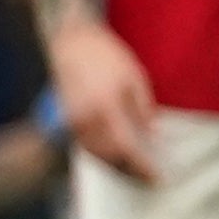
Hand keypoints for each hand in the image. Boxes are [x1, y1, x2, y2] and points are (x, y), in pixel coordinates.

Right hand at [48, 17, 165, 182]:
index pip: (126, 148)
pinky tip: (115, 153)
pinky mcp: (62, 119)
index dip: (142, 166)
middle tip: (148, 177)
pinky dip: (101, 153)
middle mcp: (84, 119)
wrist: (67, 40)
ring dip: (115, 164)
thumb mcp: (133, 76)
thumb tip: (153, 136)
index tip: (157, 178)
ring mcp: (70, 120)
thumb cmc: (103, 54)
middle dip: (130, 169)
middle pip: (109, 157)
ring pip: (94, 154)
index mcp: (105, 107)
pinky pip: (84, 144)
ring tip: (134, 168)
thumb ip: (143, 108)